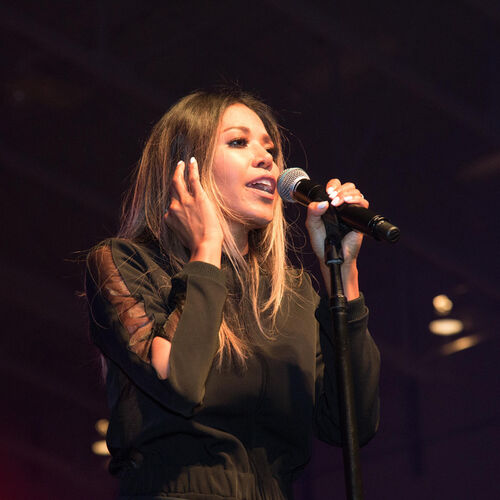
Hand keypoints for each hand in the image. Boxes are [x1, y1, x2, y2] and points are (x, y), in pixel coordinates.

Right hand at [164, 157, 223, 266]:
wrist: (204, 245)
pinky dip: (191, 169)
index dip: (175, 205)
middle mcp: (174, 207)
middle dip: (174, 178)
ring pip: (178, 181)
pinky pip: (192, 178)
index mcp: (170, 218)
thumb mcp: (182, 237)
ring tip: (181, 163)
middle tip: (176, 169)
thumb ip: (180, 228)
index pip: (170, 207)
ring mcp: (185, 201)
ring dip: (179, 170)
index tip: (181, 203)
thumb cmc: (197, 245)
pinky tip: (192, 161)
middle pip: (172, 189)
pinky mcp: (197, 196)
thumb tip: (184, 225)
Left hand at [305, 179, 368, 298]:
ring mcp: (351, 211)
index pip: (335, 186)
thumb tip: (322, 203)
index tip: (328, 192)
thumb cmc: (322, 242)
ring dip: (347, 193)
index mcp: (330, 204)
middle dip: (340, 189)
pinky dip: (357, 200)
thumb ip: (312, 213)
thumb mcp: (312, 226)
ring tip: (338, 202)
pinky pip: (363, 204)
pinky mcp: (359, 218)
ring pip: (356, 192)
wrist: (332, 256)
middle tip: (332, 198)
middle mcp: (342, 206)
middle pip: (347, 186)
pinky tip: (348, 203)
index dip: (333, 185)